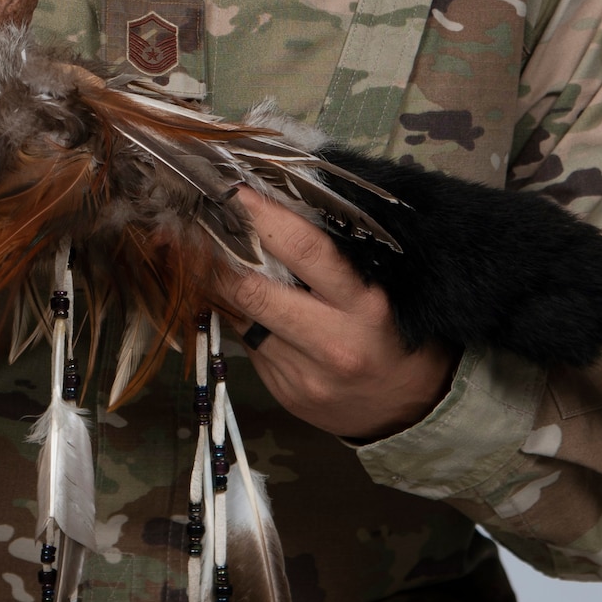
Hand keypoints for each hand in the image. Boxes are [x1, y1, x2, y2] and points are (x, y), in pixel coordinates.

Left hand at [218, 189, 456, 440]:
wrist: (406, 410)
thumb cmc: (394, 332)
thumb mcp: (380, 289)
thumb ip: (333, 258)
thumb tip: (274, 211)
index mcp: (364, 305)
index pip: (306, 251)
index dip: (264, 217)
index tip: (234, 191)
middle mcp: (332, 343)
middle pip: (255, 291)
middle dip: (217, 252)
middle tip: (195, 219)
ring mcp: (304, 374)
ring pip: (241, 317)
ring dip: (215, 281)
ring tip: (198, 249)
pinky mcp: (284, 393)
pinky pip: (246, 343)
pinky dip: (234, 313)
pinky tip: (230, 294)